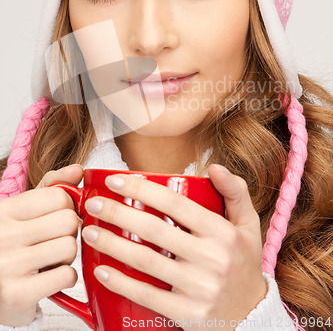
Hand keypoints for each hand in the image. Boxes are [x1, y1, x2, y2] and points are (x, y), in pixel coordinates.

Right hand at [0, 164, 82, 326]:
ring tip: (51, 259)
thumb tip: (78, 170)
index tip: (57, 218)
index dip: (67, 207)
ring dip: (67, 256)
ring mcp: (8, 266)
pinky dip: (65, 277)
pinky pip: (67, 275)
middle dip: (69, 231)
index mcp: (5, 211)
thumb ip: (52, 186)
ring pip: (70, 247)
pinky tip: (49, 278)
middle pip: (68, 221)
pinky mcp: (18, 295)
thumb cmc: (11, 245)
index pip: (59, 196)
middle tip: (55, 240)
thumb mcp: (25, 210)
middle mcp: (3, 236)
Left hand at [81, 165, 266, 329]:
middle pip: (154, 230)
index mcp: (223, 232)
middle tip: (93, 204)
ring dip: (111, 245)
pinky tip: (101, 271)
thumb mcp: (248, 225)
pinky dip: (122, 283)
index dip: (142, 189)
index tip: (115, 180)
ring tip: (87, 232)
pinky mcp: (188, 314)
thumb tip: (214, 166)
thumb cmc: (243, 263)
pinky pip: (148, 297)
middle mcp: (212, 258)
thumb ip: (235, 191)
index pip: (176, 204)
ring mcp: (200, 288)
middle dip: (117, 213)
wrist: (252, 316)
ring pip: (146, 262)